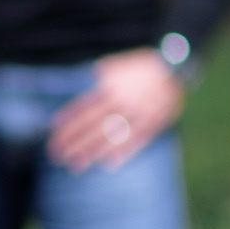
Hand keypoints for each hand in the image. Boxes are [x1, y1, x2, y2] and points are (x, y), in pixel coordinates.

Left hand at [47, 48, 183, 171]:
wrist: (175, 65)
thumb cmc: (142, 65)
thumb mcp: (117, 64)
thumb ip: (101, 76)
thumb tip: (87, 84)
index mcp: (111, 87)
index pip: (85, 107)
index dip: (68, 120)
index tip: (54, 132)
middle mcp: (123, 102)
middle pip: (93, 125)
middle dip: (74, 141)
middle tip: (57, 155)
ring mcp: (139, 114)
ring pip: (112, 136)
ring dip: (93, 151)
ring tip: (76, 164)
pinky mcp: (154, 123)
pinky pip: (137, 140)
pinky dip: (123, 152)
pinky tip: (108, 163)